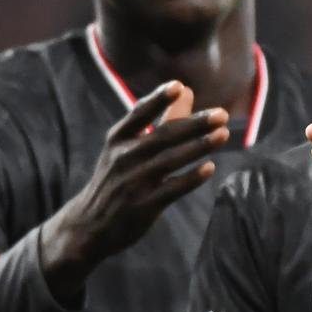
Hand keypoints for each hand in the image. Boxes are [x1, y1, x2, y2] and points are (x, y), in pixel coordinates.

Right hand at [41, 81, 228, 292]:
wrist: (88, 225)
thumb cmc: (115, 178)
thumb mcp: (127, 147)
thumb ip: (159, 119)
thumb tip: (186, 90)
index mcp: (118, 139)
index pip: (139, 114)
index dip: (158, 100)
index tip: (178, 86)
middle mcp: (124, 157)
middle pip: (163, 136)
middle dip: (194, 124)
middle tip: (221, 115)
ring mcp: (133, 182)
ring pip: (171, 160)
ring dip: (199, 147)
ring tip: (223, 135)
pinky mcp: (143, 206)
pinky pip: (171, 189)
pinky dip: (191, 178)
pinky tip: (210, 168)